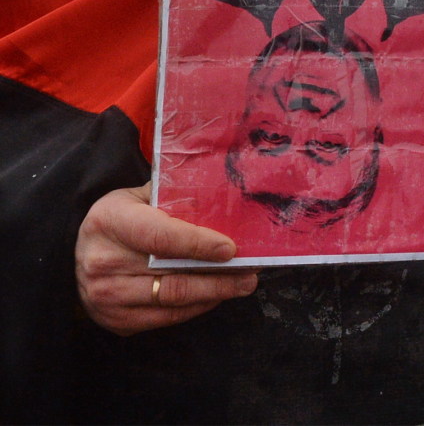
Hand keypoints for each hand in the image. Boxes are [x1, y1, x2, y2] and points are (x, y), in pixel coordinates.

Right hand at [75, 183, 258, 335]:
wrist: (81, 251)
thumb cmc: (121, 217)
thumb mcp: (139, 196)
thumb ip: (173, 198)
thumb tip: (224, 203)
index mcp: (109, 221)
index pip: (159, 237)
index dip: (197, 244)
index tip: (230, 249)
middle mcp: (102, 262)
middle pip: (169, 276)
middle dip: (216, 276)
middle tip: (249, 272)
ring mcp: (104, 297)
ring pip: (170, 301)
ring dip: (211, 295)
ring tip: (240, 285)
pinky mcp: (114, 321)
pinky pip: (163, 319)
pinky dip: (193, 308)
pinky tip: (214, 296)